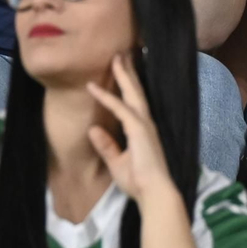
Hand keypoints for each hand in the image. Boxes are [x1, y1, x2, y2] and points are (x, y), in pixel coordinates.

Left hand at [86, 53, 178, 205]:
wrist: (154, 193)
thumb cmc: (139, 182)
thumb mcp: (117, 163)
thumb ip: (106, 146)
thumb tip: (92, 129)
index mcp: (142, 130)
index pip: (132, 103)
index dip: (125, 86)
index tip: (119, 70)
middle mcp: (145, 123)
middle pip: (135, 92)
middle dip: (128, 72)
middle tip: (122, 54)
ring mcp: (143, 124)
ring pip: (131, 93)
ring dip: (122, 74)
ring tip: (116, 57)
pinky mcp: (138, 129)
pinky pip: (119, 108)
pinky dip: (106, 97)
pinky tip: (94, 88)